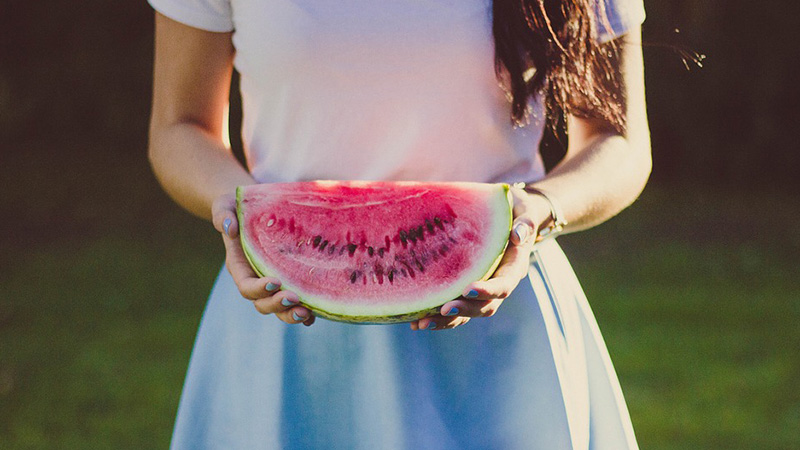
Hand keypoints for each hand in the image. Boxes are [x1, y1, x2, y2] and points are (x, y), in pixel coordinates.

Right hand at [212, 193, 314, 325]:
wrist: (254, 208)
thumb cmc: (237, 206)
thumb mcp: (225, 204)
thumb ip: (222, 214)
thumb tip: (229, 228)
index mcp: (239, 266)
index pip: (246, 285)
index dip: (258, 288)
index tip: (274, 282)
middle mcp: (256, 279)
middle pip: (262, 303)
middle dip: (277, 305)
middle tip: (294, 298)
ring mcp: (273, 283)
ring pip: (279, 308)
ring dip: (291, 313)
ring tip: (306, 312)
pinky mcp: (289, 281)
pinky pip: (295, 303)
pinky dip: (304, 313)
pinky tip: (316, 313)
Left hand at [410, 185, 550, 330]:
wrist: (508, 215)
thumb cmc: (515, 210)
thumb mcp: (523, 209)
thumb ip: (525, 222)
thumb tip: (518, 235)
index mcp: (513, 267)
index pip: (504, 285)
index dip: (488, 291)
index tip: (468, 289)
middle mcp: (498, 283)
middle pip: (484, 306)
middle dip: (464, 310)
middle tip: (443, 310)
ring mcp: (482, 289)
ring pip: (467, 313)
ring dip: (446, 321)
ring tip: (422, 323)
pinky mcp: (466, 289)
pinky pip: (454, 307)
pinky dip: (436, 316)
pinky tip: (414, 321)